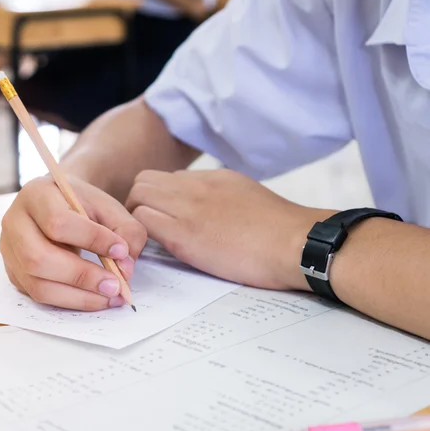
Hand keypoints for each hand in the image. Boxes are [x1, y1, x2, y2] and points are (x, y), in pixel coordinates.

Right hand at [0, 176, 146, 310]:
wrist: (59, 204)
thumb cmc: (83, 204)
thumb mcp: (109, 207)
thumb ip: (126, 231)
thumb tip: (125, 269)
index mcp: (36, 194)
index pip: (58, 222)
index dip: (92, 240)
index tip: (122, 251)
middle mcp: (14, 222)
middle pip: (39, 258)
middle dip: (82, 276)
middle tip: (115, 286)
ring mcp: (9, 251)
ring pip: (37, 284)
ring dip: (78, 296)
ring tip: (109, 297)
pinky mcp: (13, 273)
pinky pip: (38, 295)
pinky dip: (70, 301)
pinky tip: (94, 298)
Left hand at [126, 169, 332, 289]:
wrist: (297, 242)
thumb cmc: (280, 231)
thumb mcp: (248, 197)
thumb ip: (221, 197)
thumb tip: (207, 209)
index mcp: (213, 178)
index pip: (166, 178)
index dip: (158, 198)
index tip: (162, 219)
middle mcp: (195, 186)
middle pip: (143, 180)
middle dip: (137, 203)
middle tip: (146, 231)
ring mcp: (187, 207)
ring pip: (136, 196)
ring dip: (134, 218)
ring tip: (147, 242)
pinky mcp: (183, 233)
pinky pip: (141, 221)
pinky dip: (138, 236)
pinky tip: (151, 252)